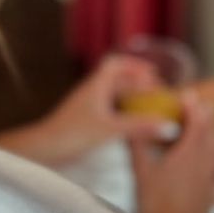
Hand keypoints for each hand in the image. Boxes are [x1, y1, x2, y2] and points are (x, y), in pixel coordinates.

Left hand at [0, 54, 170, 166]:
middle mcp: (91, 92)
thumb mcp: (110, 129)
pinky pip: (109, 110)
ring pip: (113, 96)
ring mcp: (87, 106)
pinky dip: (123, 113)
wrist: (44, 148)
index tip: (154, 73)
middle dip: (137, 83)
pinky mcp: (86, 120)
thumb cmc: (72, 134)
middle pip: (117, 79)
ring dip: (131, 99)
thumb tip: (168, 125)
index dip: (134, 64)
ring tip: (150, 109)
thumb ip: (140, 126)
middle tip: (158, 93)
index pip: (115, 64)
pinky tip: (133, 126)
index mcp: (95, 86)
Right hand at [130, 91, 213, 212]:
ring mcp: (209, 182)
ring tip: (203, 131)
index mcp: (187, 156)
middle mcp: (203, 166)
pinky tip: (210, 168)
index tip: (187, 95)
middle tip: (197, 106)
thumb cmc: (154, 203)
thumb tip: (130, 125)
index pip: (196, 125)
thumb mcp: (141, 171)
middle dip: (204, 119)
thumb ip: (138, 145)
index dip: (193, 108)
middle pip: (210, 136)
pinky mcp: (210, 196)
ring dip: (211, 138)